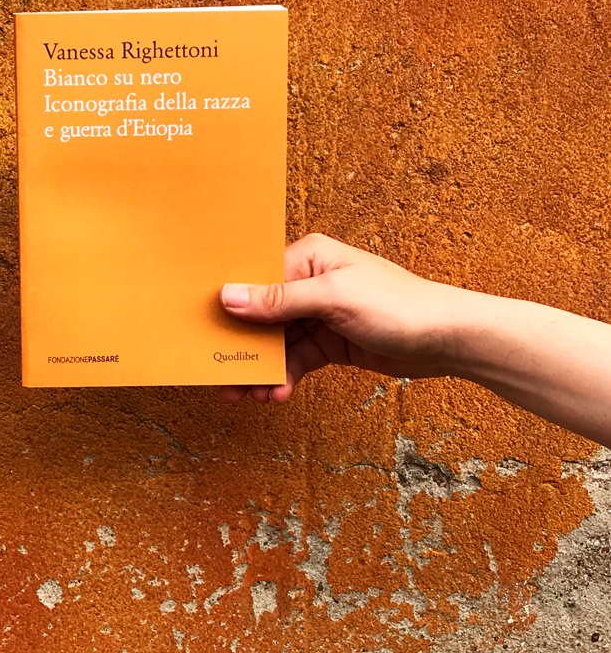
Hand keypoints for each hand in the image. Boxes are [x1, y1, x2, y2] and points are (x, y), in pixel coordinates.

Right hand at [219, 233, 461, 402]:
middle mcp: (309, 283)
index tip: (205, 329)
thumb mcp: (333, 298)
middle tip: (222, 374)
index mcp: (308, 257)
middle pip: (261, 314)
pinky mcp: (329, 342)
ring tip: (246, 394)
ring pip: (276, 342)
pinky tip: (277, 394)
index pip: (256, 278)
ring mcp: (319, 314)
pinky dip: (285, 377)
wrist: (447, 340)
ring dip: (262, 368)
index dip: (230, 303)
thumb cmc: (397, 305)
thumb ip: (279, 299)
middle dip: (243, 346)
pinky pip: (296, 359)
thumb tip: (228, 295)